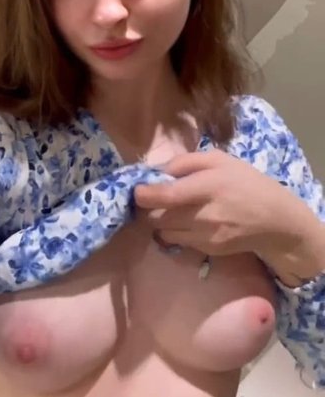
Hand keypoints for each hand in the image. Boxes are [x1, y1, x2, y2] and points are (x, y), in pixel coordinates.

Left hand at [134, 150, 317, 259]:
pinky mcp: (207, 251)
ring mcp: (206, 236)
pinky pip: (177, 241)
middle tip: (147, 198)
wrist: (275, 221)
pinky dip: (171, 231)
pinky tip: (181, 220)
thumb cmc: (246, 182)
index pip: (166, 196)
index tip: (136, 189)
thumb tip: (156, 171)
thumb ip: (186, 161)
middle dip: (146, 208)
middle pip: (157, 217)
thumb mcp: (219, 159)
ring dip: (157, 221)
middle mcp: (205, 214)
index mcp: (209, 186)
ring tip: (164, 209)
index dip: (143, 194)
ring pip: (163, 232)